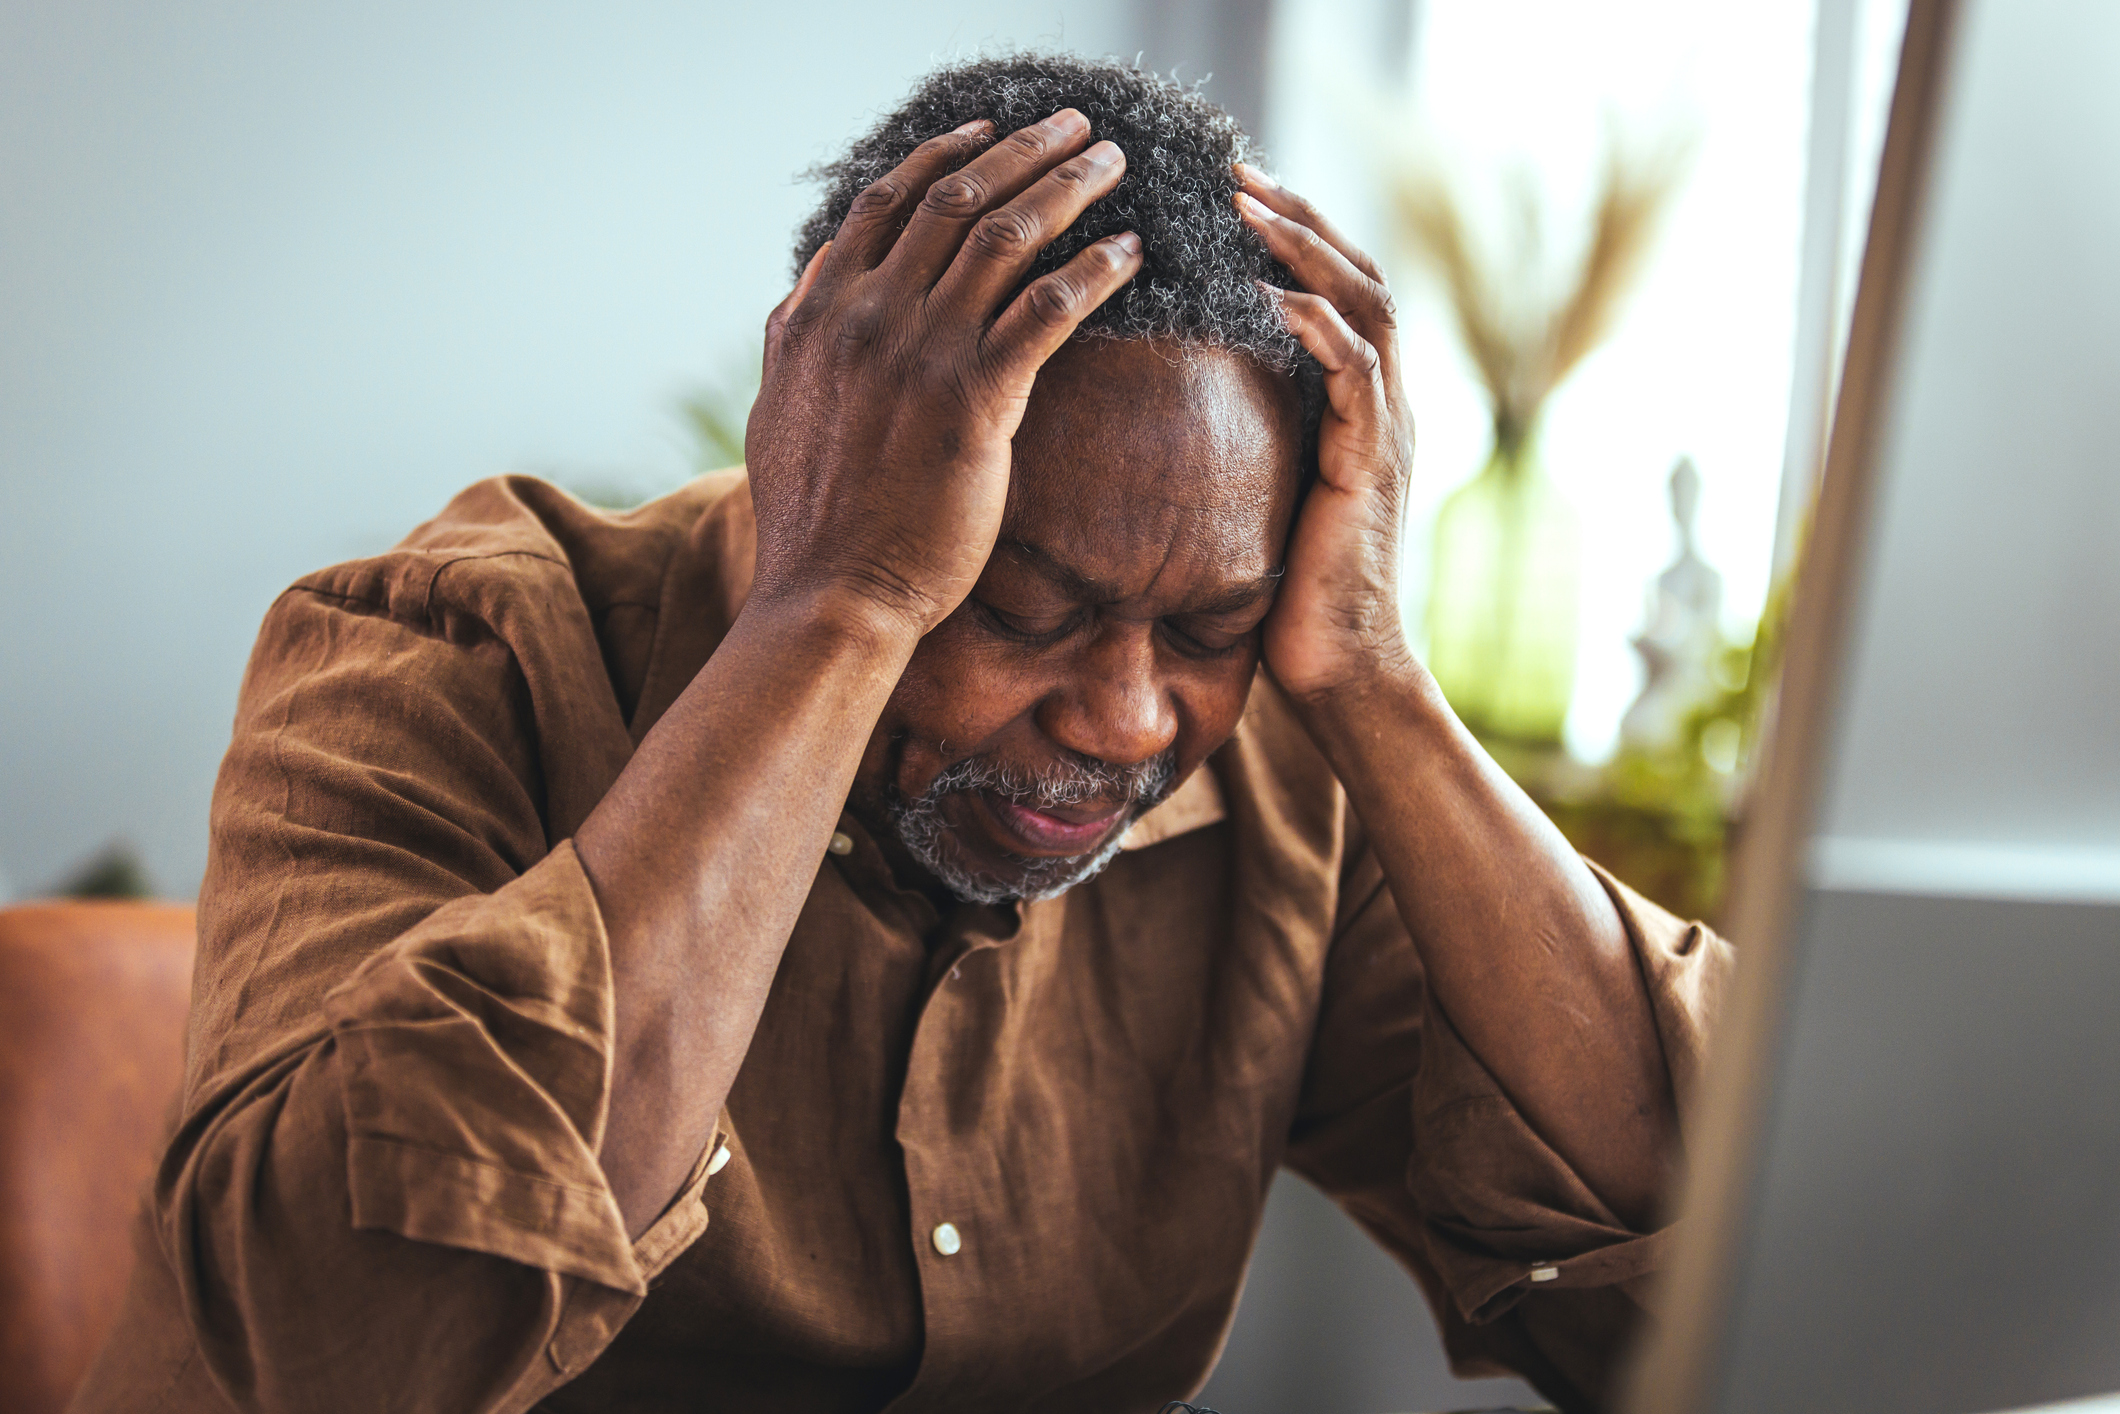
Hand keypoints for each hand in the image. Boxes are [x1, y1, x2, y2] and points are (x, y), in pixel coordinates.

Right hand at [744, 110, 1145, 641]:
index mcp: (821, 313)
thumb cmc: (812, 519)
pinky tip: (1129, 253)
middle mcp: (868, 316)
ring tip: (1114, 165)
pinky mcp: (975, 400)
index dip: (947, 155)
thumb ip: (796, 338)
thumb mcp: (779, 407)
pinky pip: (1046, 310)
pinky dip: (1093, 270)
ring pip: (1006, 237)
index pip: (888, 202)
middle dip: (1025, 150)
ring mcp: (921, 354)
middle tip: (1078, 127)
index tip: (991, 131)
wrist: (831, 592)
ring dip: (1068, 187)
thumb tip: (810, 287)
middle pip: (957, 199)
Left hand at [1234, 167, 1419, 702]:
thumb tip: (1174, 405)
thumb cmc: (1288, 598)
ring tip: (1248, 206)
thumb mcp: (1260, 498)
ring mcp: (1386, 430)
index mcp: (1360, 407)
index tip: (1232, 195)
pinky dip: (1317, 325)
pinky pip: (1355, 372)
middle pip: (1358, 276)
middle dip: (1297, 218)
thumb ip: (1245, 441)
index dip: (1292, 237)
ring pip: (1365, 305)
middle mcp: (1384, 406)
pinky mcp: (1371, 464)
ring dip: (1305, 249)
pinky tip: (1270, 295)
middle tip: (1235, 171)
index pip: (1338, 292)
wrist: (1336, 672)